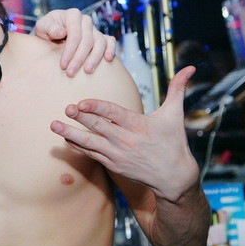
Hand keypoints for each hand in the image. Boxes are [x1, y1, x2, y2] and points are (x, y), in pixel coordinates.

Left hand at [32, 8, 115, 76]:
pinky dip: (111, 49)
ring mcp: (94, 28)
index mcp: (72, 15)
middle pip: (87, 40)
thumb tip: (62, 32)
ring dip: (95, 58)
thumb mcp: (41, 27)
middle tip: (71, 73)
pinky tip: (108, 60)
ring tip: (87, 71)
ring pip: (100, 42)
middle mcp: (85, 20)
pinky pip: (109, 41)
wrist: (50, 35)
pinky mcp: (100, 36)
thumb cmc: (45, 30)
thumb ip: (49, 28)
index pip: (75, 34)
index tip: (63, 66)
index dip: (70, 51)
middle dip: (79, 59)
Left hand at [49, 66, 199, 201]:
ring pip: (90, 143)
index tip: (81, 102)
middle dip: (81, 118)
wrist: (173, 178)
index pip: (114, 114)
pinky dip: (77, 146)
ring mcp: (117, 154)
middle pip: (99, 127)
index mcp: (139, 125)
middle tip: (65, 108)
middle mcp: (126, 140)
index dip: (97, 108)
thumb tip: (191, 67)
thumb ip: (177, 89)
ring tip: (54, 125)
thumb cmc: (173, 142)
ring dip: (71, 133)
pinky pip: (91, 154)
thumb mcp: (175, 115)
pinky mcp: (112, 165)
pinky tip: (65, 137)